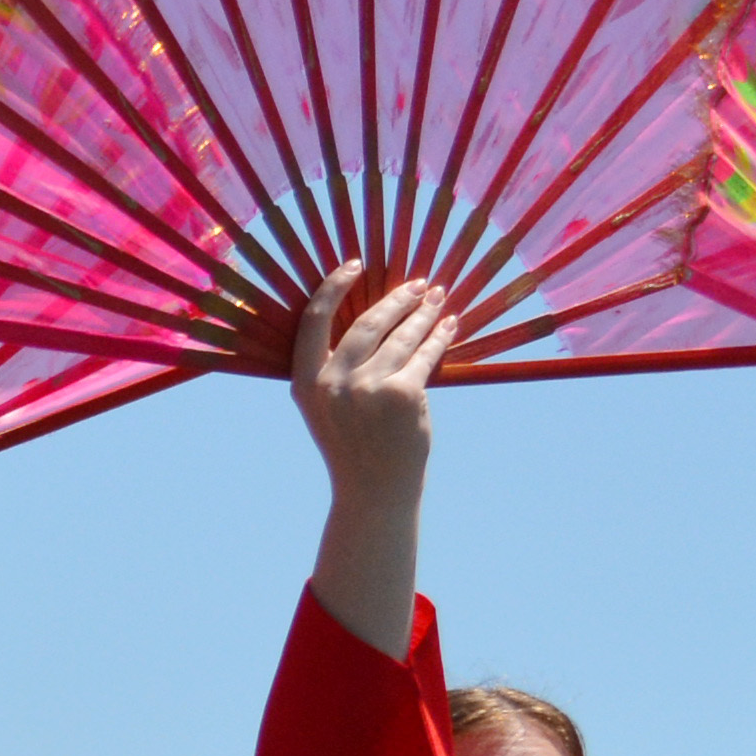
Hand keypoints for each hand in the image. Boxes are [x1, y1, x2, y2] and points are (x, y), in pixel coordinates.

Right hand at [293, 262, 456, 654]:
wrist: (373, 492)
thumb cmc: (352, 446)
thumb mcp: (327, 407)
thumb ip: (334, 367)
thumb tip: (370, 314)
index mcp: (305, 383)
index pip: (314, 319)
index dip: (333, 286)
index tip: (356, 263)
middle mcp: (333, 383)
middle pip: (367, 322)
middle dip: (397, 298)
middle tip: (418, 284)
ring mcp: (368, 388)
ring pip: (402, 335)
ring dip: (424, 312)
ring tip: (438, 298)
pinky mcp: (404, 394)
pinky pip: (426, 354)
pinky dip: (441, 336)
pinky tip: (449, 324)